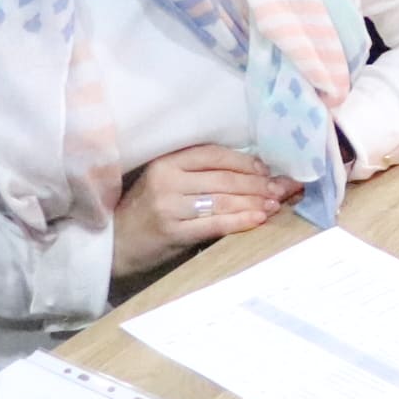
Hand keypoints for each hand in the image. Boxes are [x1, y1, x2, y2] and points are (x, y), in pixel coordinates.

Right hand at [112, 142, 296, 279]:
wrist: (115, 244)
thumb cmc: (147, 211)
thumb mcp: (166, 183)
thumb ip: (198, 175)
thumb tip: (252, 173)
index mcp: (167, 162)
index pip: (214, 154)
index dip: (245, 161)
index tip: (268, 169)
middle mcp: (167, 180)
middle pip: (224, 178)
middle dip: (259, 183)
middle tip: (284, 188)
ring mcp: (169, 206)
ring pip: (223, 200)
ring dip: (255, 202)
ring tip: (277, 204)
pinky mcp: (172, 231)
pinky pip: (214, 224)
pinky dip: (240, 221)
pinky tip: (259, 219)